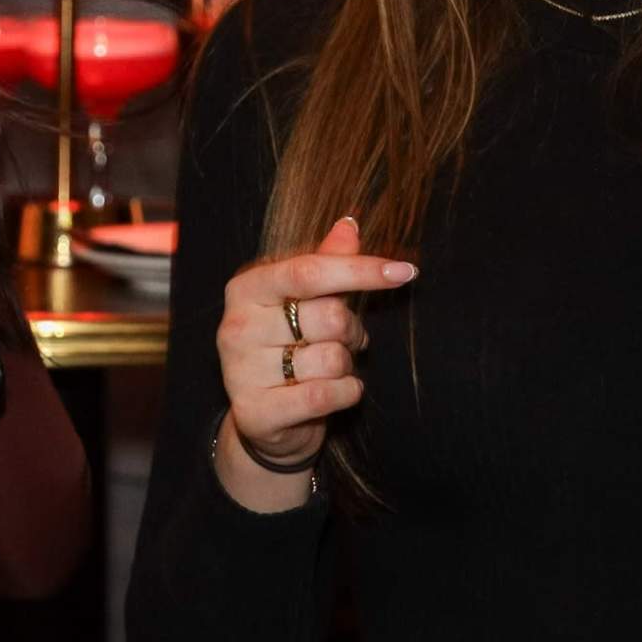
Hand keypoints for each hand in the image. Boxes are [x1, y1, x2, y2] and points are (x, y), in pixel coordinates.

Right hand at [212, 214, 418, 506]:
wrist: (266, 418)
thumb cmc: (290, 348)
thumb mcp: (305, 302)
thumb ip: (326, 263)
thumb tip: (349, 224)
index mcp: (247, 289)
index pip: (309, 271)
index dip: (360, 270)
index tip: (405, 271)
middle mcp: (237, 326)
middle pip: (327, 316)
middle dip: (352, 331)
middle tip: (347, 340)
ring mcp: (241, 371)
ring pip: (331, 359)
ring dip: (346, 366)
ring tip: (330, 370)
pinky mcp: (255, 412)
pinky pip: (325, 395)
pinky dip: (345, 392)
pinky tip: (335, 391)